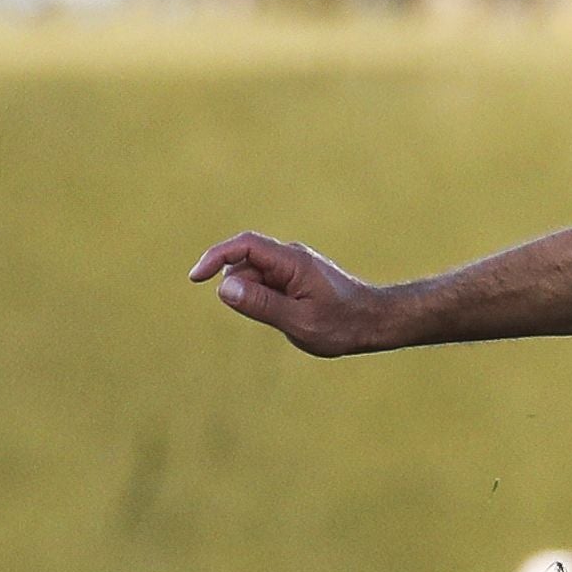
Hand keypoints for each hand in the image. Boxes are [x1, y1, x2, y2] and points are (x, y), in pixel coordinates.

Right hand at [187, 232, 392, 355]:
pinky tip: (292, 316)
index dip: (216, 257)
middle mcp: (291, 257)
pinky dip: (268, 301)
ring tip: (291, 318)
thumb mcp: (299, 321)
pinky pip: (267, 285)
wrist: (375, 322)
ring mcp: (293, 266)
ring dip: (258, 299)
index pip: (244, 246)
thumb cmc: (342, 325)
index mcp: (292, 261)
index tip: (197, 277)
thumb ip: (261, 304)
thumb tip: (224, 288)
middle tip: (276, 317)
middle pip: (246, 265)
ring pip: (255, 278)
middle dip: (244, 292)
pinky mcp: (295, 277)